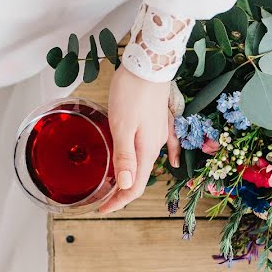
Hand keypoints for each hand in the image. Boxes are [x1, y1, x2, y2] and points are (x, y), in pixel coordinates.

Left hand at [98, 67, 180, 213]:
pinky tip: (171, 160)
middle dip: (123, 192)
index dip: (118, 202)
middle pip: (141, 177)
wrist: (149, 63)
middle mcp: (156, 145)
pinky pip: (165, 145)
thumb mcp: (122, 126)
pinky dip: (164, 156)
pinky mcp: (160, 120)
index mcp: (146, 150)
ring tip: (118, 184)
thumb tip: (126, 186)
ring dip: (134, 176)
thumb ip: (125, 157)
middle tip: (103, 200)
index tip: (101, 209)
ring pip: (147, 162)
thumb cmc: (131, 92)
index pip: (135, 186)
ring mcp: (160, 132)